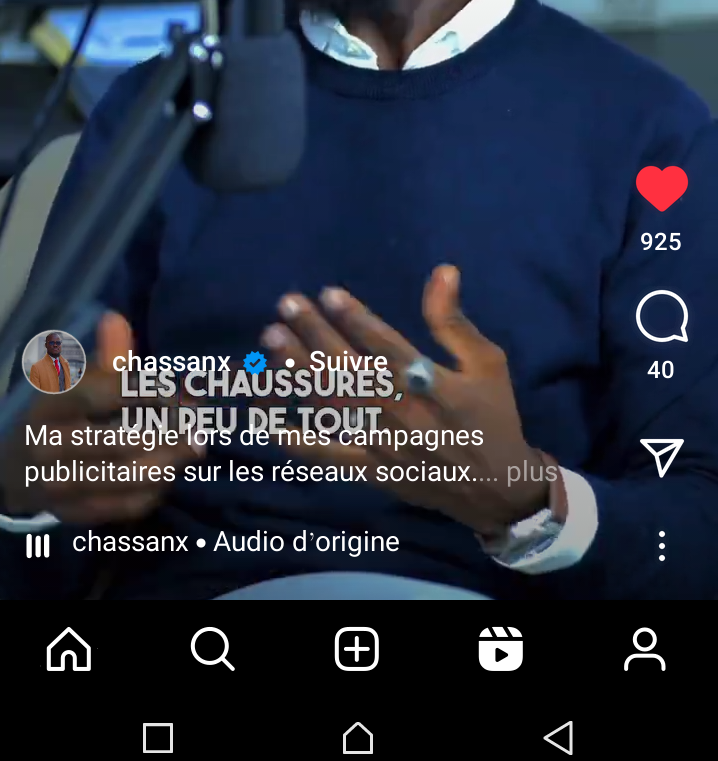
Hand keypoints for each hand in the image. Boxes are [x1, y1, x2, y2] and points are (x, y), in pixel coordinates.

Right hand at [0, 312, 197, 522]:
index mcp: (50, 404)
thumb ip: (102, 356)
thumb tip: (116, 320)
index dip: (149, 392)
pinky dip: (155, 489)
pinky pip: (125, 506)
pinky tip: (170, 472)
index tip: (184, 391)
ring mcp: (59, 485)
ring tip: (195, 447)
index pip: (103, 395)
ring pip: (127, 477)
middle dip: (169, 432)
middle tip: (201, 424)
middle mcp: (48, 447)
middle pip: (121, 442)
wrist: (14, 469)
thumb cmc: (59, 414)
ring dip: (169, 462)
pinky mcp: (73, 514)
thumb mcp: (71, 379)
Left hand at [261, 266, 554, 536]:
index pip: (388, 350)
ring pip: (333, 407)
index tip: (329, 294)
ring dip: (299, 372)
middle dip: (316, 336)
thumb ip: (454, 321)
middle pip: (351, 373)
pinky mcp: (369, 471)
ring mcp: (382, 447)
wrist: (496, 490)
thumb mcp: (487, 363)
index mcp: (434, 388)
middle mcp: (404, 417)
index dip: (358, 321)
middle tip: (287, 305)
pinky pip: (326, 454)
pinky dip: (293, 436)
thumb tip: (443, 271)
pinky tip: (264, 413)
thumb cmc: (493, 416)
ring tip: (272, 341)